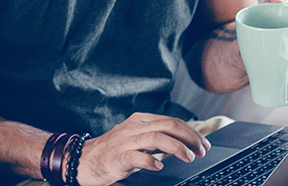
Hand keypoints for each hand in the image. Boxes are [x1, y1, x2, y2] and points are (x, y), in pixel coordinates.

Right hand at [74, 113, 211, 185]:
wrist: (83, 160)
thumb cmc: (112, 152)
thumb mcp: (136, 139)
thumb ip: (155, 138)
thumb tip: (183, 144)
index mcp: (140, 121)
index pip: (172, 121)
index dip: (192, 132)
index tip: (204, 144)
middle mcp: (134, 127)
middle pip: (169, 125)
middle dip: (190, 137)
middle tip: (201, 150)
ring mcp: (125, 141)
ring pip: (156, 137)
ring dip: (176, 147)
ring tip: (188, 157)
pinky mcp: (117, 157)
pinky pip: (137, 156)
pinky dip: (151, 161)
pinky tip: (159, 166)